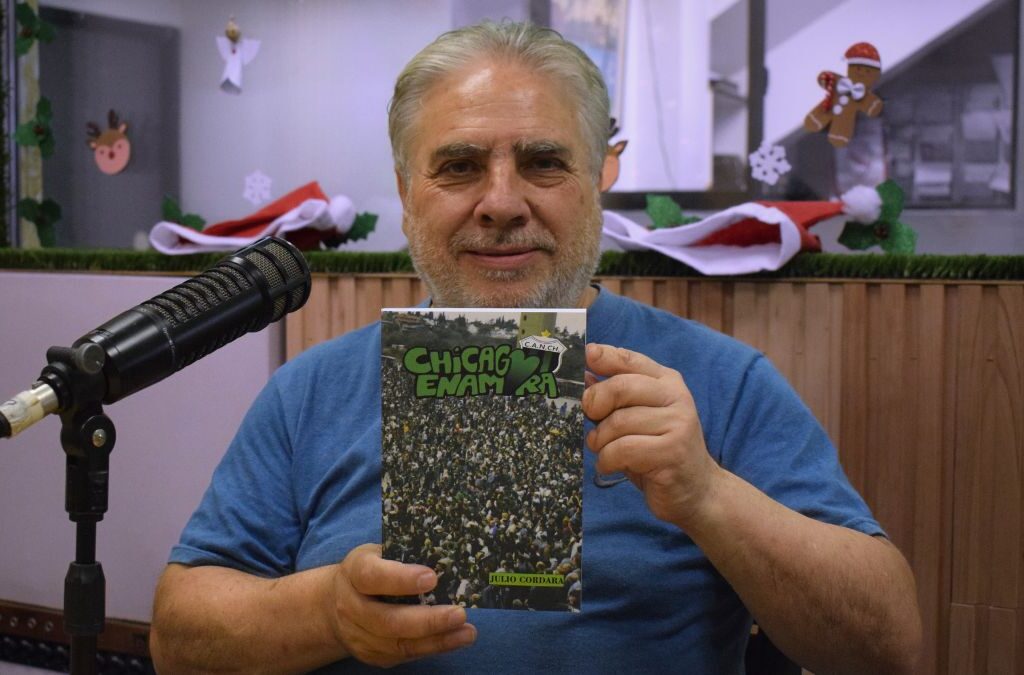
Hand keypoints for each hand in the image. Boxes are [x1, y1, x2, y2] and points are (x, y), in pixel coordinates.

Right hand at [329, 544, 475, 666]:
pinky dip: (432, 648)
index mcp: (354, 572)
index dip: (401, 579)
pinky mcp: (371, 655)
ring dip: (437, 640)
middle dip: (427, 620)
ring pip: (399, 643)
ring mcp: (359, 636)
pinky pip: (404, 655)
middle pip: (387, 620)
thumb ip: (406, 553)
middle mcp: (351, 607)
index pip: (373, 577)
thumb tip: (448, 553)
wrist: (334, 603)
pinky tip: (454, 640)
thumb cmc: (371, 569)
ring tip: (466, 632)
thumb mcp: (379, 552)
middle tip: (459, 614)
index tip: (432, 578)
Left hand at [583, 343, 721, 527]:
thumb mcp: (637, 418)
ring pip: (618, 422)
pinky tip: (610, 466)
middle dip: (595, 404)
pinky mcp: (672, 452)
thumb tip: (585, 374)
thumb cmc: (658, 451)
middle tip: (592, 422)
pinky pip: (623, 449)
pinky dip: (607, 460)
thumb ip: (616, 395)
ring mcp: (678, 424)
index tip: (585, 358)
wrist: (696, 490)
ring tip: (604, 451)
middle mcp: (676, 397)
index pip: (631, 360)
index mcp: (667, 382)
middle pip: (620, 387)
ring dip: (600, 441)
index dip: (604, 357)